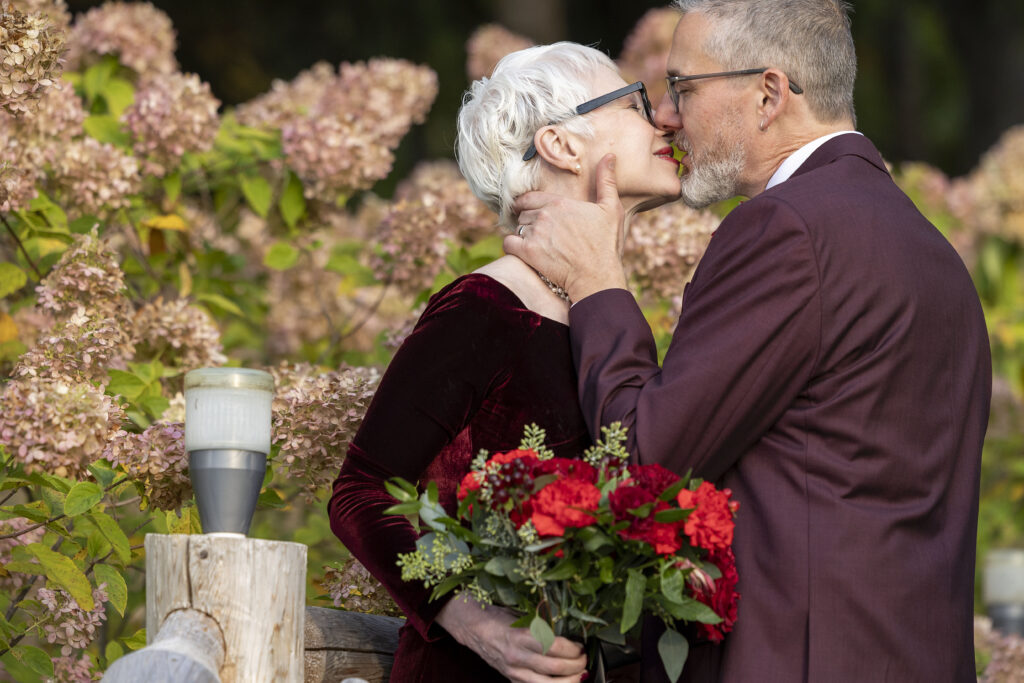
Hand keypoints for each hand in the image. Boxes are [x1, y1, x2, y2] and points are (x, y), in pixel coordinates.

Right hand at [436, 595, 586, 682]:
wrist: (474, 630)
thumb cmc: (499, 618)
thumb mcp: (522, 616)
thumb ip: (543, 626)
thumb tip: (572, 630)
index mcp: (520, 636)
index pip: (554, 646)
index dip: (573, 648)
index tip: (580, 645)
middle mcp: (517, 657)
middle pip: (555, 668)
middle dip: (577, 665)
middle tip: (584, 659)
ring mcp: (515, 673)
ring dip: (571, 681)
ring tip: (580, 673)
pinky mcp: (514, 681)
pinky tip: (565, 681)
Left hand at [505, 153, 627, 302]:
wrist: (597, 276)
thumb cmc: (606, 244)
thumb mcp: (611, 208)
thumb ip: (606, 181)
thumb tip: (609, 156)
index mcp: (559, 202)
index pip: (530, 197)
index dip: (529, 205)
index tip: (532, 212)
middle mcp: (544, 215)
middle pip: (523, 212)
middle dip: (529, 220)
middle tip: (539, 231)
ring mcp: (534, 234)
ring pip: (517, 227)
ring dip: (522, 233)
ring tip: (535, 243)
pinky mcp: (528, 252)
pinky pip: (508, 243)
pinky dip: (512, 246)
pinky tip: (522, 251)